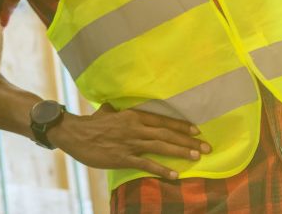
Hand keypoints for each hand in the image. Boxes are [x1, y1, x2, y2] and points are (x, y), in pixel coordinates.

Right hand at [49, 106, 209, 179]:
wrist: (74, 133)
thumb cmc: (91, 123)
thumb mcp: (106, 112)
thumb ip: (115, 110)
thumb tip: (113, 106)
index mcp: (133, 116)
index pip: (162, 121)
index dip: (181, 126)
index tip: (196, 130)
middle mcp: (135, 128)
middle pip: (166, 134)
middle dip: (188, 140)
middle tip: (206, 147)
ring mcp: (130, 143)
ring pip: (161, 147)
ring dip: (180, 151)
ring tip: (197, 157)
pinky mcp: (123, 158)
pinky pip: (146, 164)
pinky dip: (162, 169)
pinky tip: (175, 175)